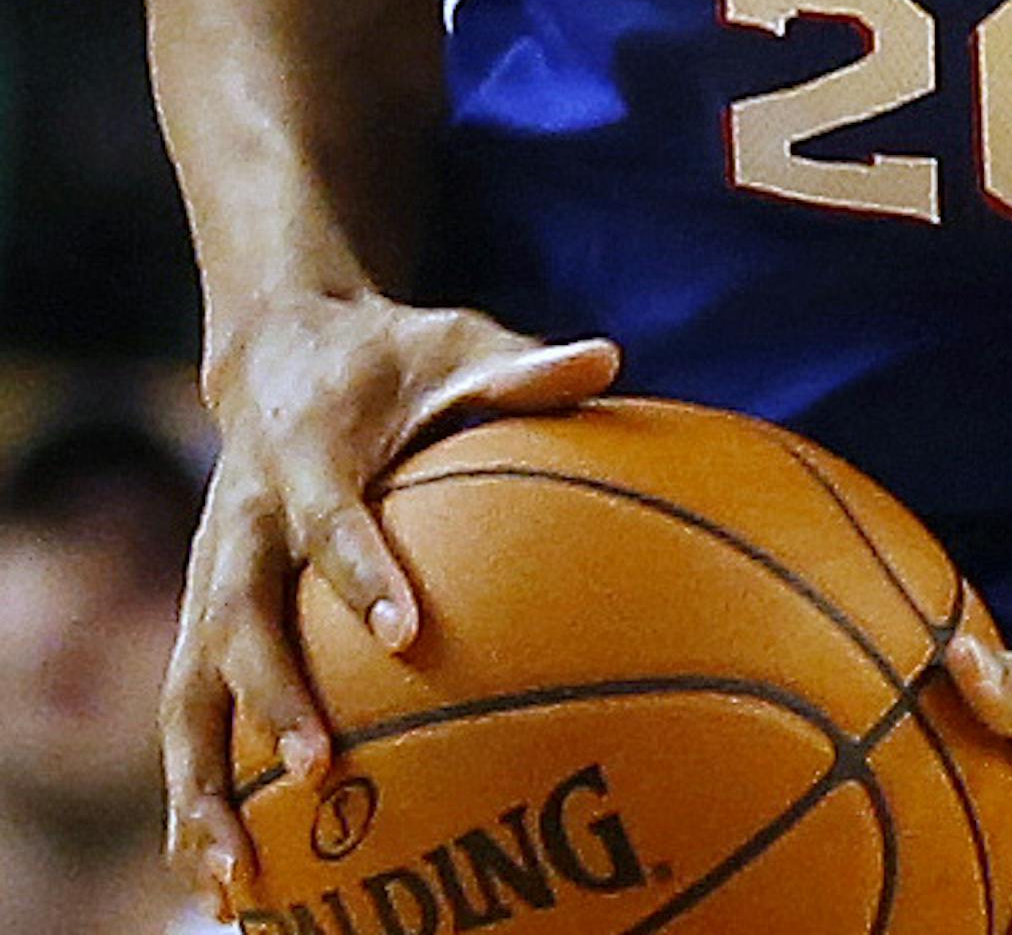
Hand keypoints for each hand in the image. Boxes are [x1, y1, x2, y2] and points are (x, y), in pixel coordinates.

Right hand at [162, 293, 618, 915]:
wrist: (274, 346)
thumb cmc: (390, 358)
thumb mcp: (453, 344)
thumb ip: (521, 369)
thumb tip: (609, 360)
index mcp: (304, 454)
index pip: (330, 518)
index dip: (362, 573)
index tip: (406, 634)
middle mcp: (242, 522)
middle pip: (240, 617)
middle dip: (275, 696)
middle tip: (321, 768)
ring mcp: (211, 576)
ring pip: (190, 689)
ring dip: (202, 784)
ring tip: (232, 881)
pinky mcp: (198, 617)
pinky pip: (186, 715)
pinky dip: (192, 798)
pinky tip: (219, 883)